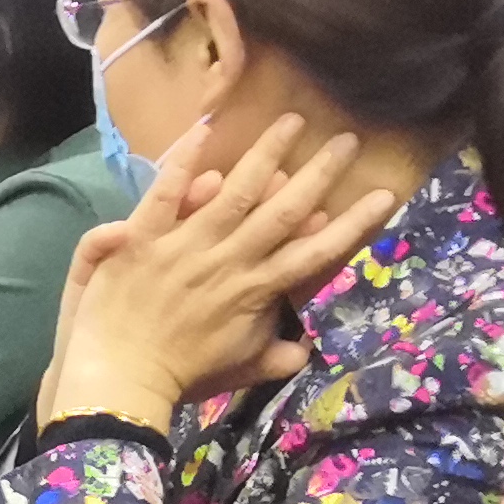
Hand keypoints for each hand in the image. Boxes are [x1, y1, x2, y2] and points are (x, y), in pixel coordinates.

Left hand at [36, 114, 399, 430]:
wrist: (119, 381)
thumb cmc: (178, 378)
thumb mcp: (237, 371)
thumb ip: (274, 358)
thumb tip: (307, 348)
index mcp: (254, 292)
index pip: (315, 252)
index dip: (352, 223)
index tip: (384, 194)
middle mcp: (227, 262)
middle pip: (283, 210)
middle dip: (318, 173)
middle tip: (347, 139)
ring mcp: (184, 247)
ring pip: (234, 191)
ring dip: (265, 154)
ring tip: (292, 121)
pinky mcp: (142, 239)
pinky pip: (165, 192)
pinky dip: (182, 161)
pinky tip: (202, 128)